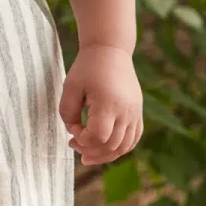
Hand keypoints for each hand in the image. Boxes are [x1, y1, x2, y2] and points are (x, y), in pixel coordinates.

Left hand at [58, 44, 142, 165]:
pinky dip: (120, 148)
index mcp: (108, 103)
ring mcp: (135, 113)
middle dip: (90, 150)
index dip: (82, 139)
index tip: (71, 128)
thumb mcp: (70, 87)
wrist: (111, 50)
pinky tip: (105, 149)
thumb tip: (74, 132)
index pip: (98, 136)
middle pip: (111, 145)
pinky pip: (133, 139)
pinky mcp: (138, 112)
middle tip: (73, 145)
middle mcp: (126, 111)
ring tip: (88, 155)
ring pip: (125, 146)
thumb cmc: (87, 67)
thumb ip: (67, 113)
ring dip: (106, 155)